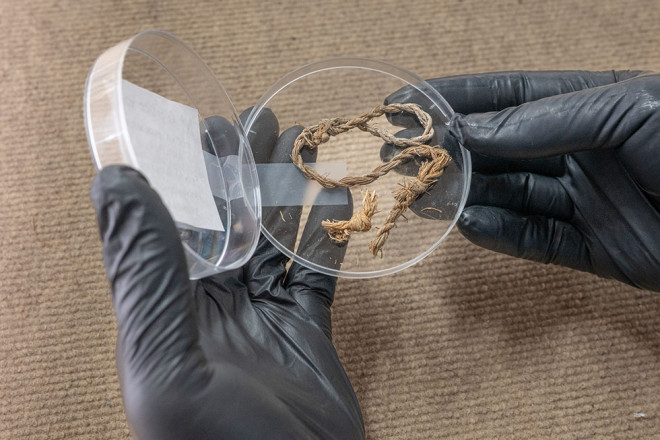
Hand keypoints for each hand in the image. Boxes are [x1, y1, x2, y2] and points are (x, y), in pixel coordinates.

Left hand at [90, 110, 363, 438]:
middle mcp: (210, 305)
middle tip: (258, 121)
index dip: (181, 172)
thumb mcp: (168, 365)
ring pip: (272, 238)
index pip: (167, 224)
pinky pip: (314, 270)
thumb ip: (145, 277)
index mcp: (167, 309)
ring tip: (298, 146)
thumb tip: (113, 182)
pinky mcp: (306, 327)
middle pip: (225, 222)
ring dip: (284, 194)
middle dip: (239, 172)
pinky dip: (325, 234)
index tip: (200, 125)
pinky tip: (334, 200)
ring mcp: (261, 314)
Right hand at [386, 70, 659, 290]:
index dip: (455, 99)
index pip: (507, 98)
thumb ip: (545, 121)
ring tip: (427, 196)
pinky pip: (538, 242)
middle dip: (451, 153)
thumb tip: (471, 130)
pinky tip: (471, 226)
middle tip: (405, 159)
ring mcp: (587, 202)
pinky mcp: (597, 250)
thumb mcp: (626, 112)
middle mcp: (582, 152)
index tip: (407, 105)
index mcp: (590, 106)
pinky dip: (502, 236)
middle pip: (500, 152)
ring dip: (467, 196)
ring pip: (510, 198)